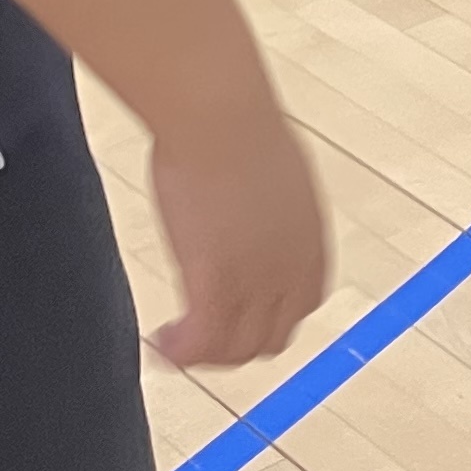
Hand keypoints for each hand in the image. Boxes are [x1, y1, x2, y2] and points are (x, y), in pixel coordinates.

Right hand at [145, 102, 330, 369]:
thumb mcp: (272, 172)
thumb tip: (244, 203)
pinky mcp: (219, 284)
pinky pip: (202, 343)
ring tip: (171, 343)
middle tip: (195, 334)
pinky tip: (159, 342)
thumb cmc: (235, 124)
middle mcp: (293, 269)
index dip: (266, 318)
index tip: (233, 313)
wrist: (220, 115)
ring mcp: (259, 281)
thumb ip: (267, 204)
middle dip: (233, 344)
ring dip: (203, 354)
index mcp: (311, 240)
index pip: (302, 305)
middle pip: (271, 338)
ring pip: (236, 350)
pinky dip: (180, 352)